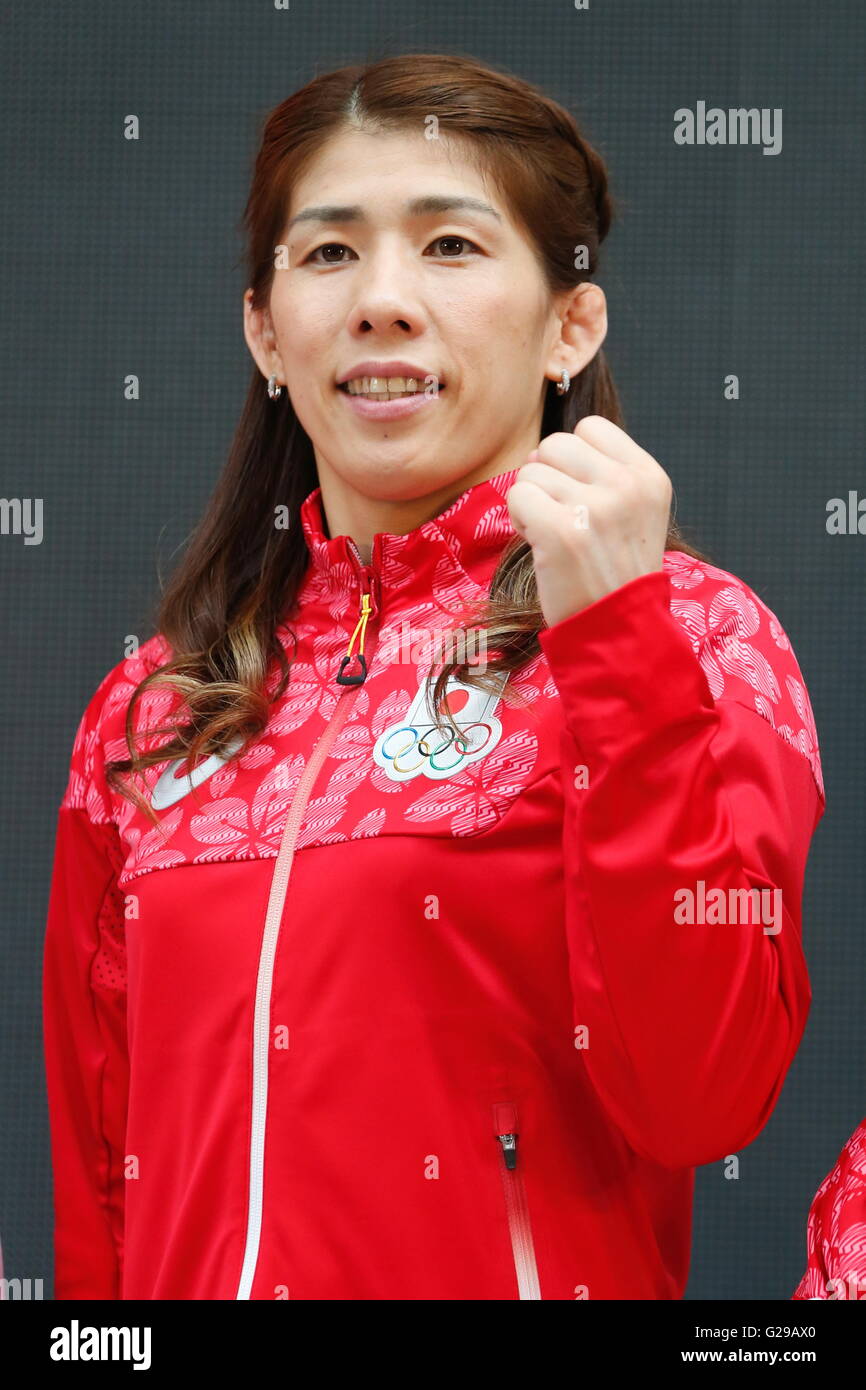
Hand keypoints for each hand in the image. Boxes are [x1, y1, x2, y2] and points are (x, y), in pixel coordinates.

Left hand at [506, 415, 673, 628]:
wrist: (620, 631)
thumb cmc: (616, 573)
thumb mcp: (633, 513)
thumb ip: (599, 474)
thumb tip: (539, 451)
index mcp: (649, 476)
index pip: (591, 427)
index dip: (574, 459)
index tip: (581, 495)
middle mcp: (626, 486)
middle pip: (555, 444)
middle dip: (547, 477)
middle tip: (561, 517)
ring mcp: (594, 507)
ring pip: (530, 471)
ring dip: (532, 503)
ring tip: (554, 536)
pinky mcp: (560, 531)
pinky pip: (516, 497)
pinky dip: (519, 521)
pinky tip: (540, 545)